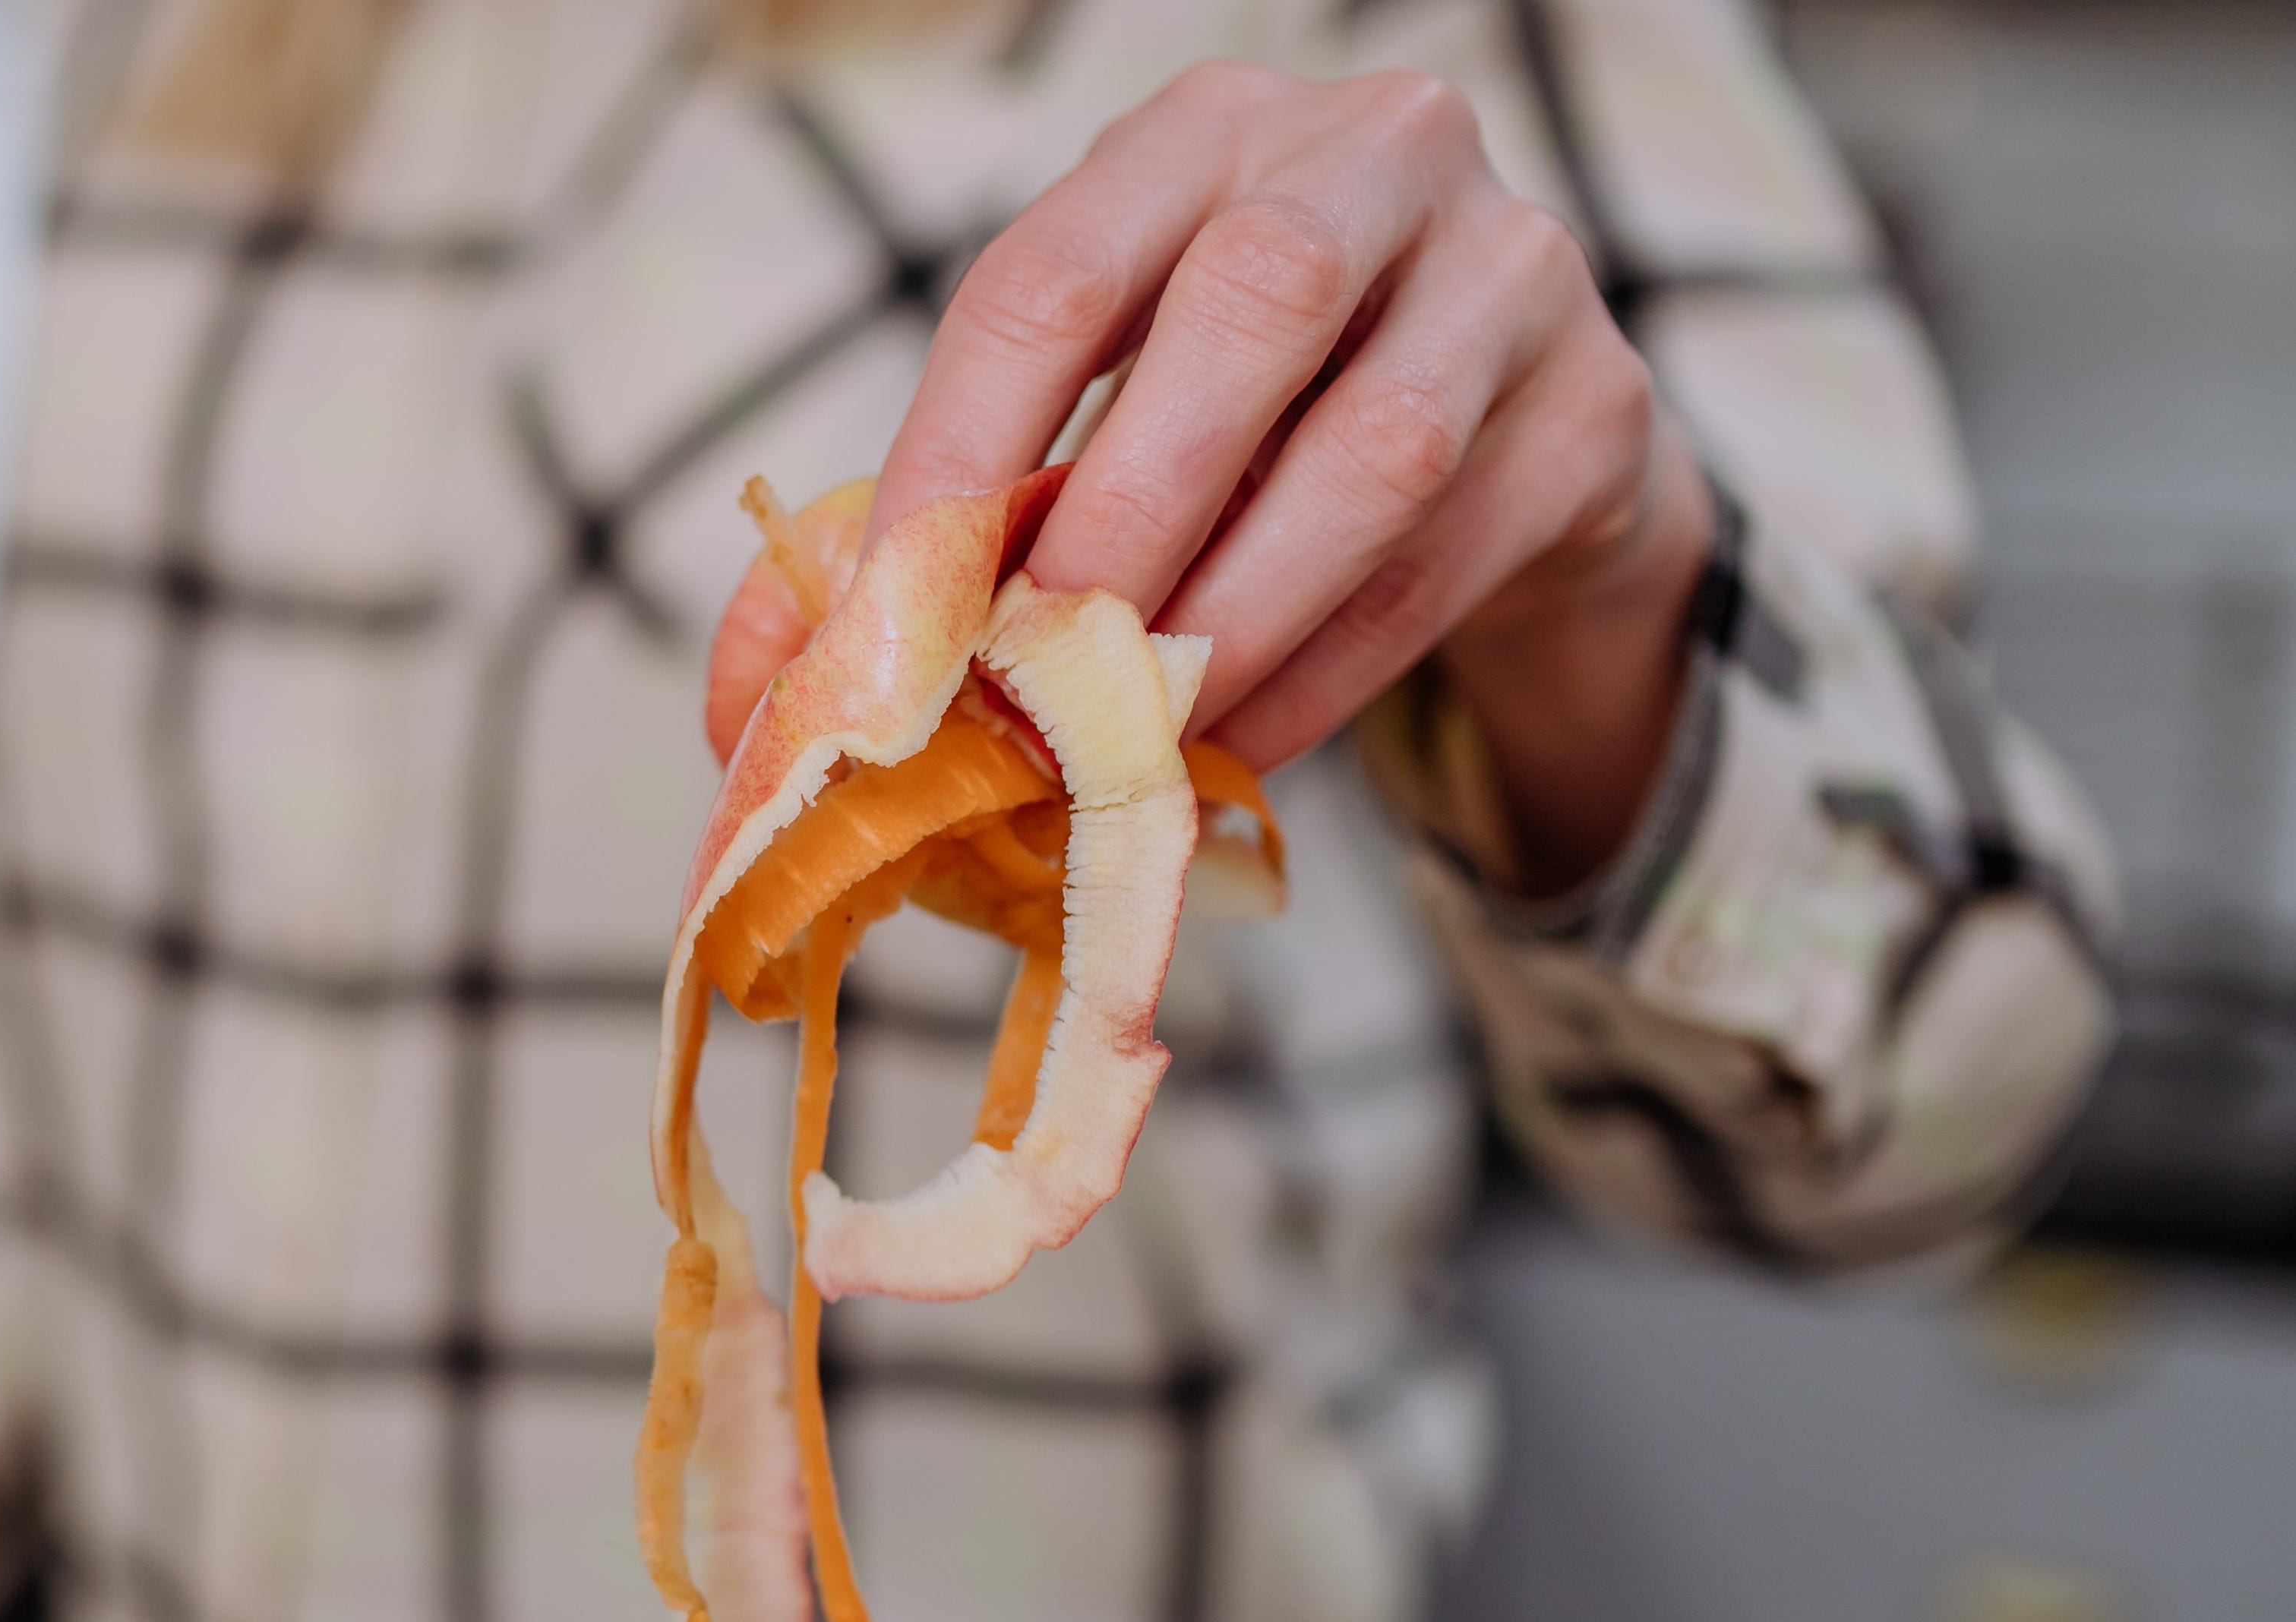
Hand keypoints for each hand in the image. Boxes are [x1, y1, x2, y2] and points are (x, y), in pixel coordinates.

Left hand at [867, 61, 1712, 885]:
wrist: (1496, 454)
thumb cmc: (1241, 440)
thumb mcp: (1083, 443)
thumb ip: (932, 548)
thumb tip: (755, 708)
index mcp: (1199, 140)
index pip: (1051, 275)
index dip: (960, 452)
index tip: (897, 616)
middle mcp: (1373, 155)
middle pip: (1248, 310)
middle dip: (1123, 517)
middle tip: (1037, 677)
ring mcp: (1513, 267)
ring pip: (1378, 445)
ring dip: (1236, 612)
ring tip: (1135, 732)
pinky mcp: (1602, 407)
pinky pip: (1451, 555)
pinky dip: (1327, 670)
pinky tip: (1237, 744)